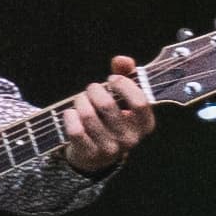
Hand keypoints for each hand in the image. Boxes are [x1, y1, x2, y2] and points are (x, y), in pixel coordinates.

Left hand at [49, 56, 154, 171]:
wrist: (98, 155)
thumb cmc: (112, 118)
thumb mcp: (124, 98)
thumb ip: (126, 74)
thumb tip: (121, 60)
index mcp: (145, 124)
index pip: (139, 102)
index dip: (123, 84)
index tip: (112, 79)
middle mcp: (130, 139)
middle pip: (107, 104)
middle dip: (94, 90)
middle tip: (91, 89)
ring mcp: (110, 149)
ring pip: (88, 115)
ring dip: (80, 101)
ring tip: (81, 100)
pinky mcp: (90, 154)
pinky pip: (75, 129)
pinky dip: (70, 116)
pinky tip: (72, 113)